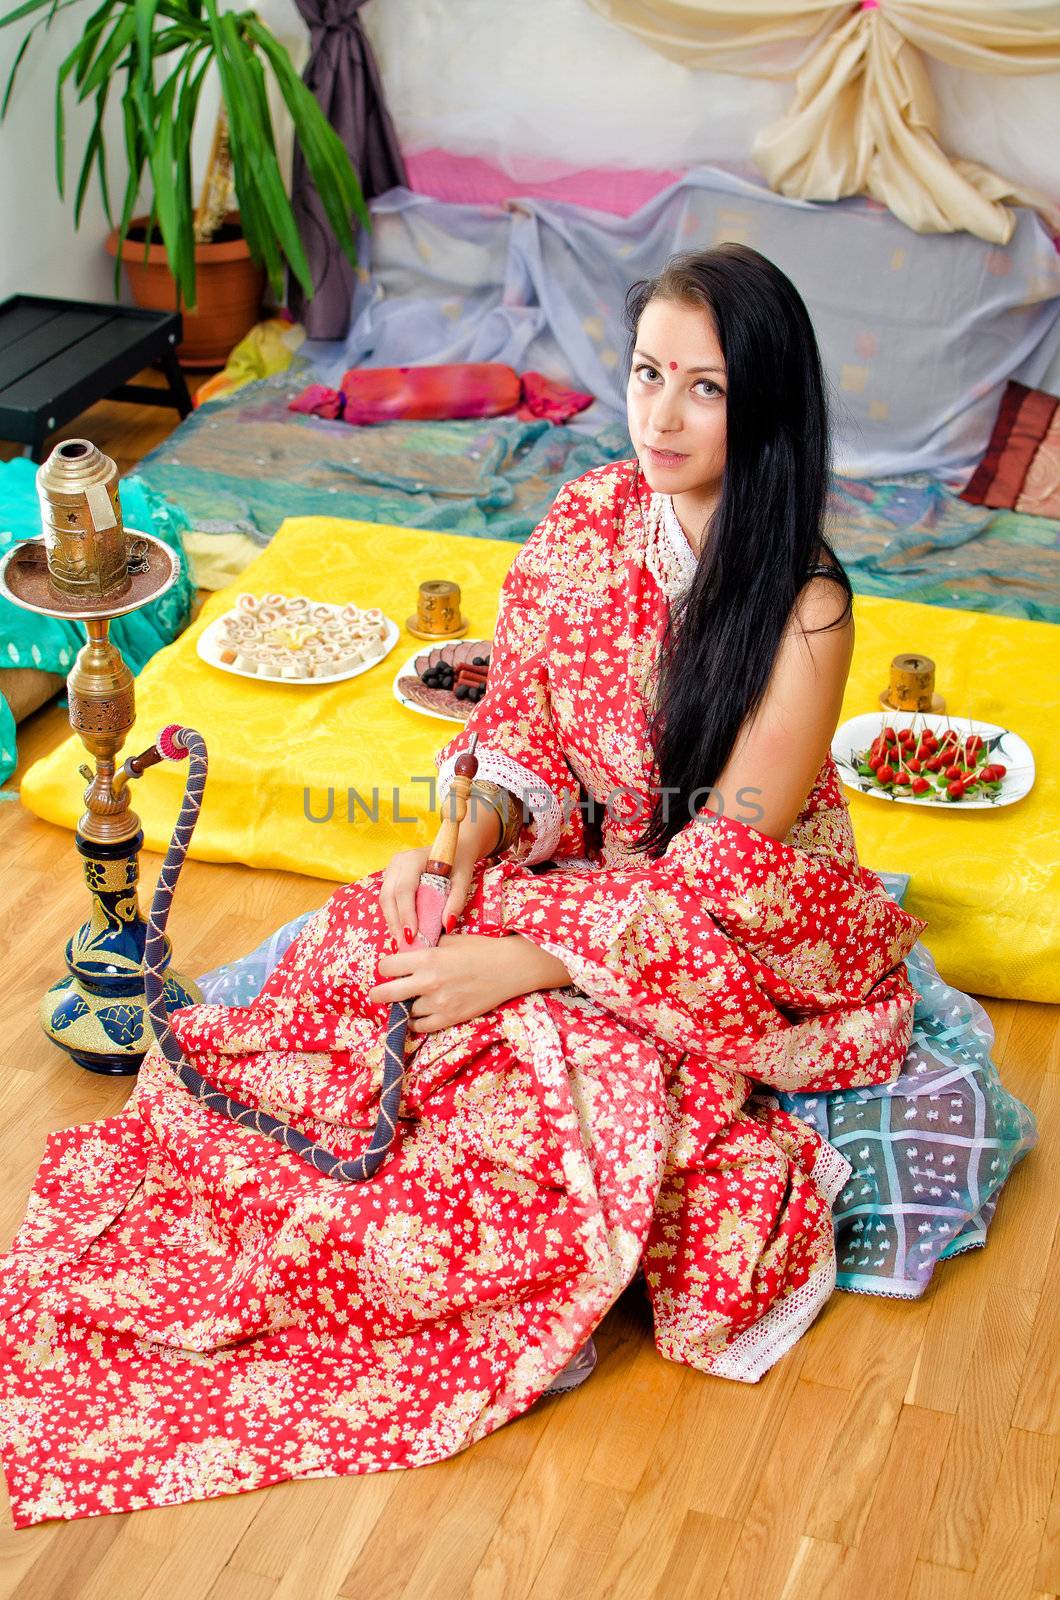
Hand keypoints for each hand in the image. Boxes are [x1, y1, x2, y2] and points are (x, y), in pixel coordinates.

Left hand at [367, 933, 571, 1032]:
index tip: (390, 968)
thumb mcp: (451, 940)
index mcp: (427, 958)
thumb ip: (428, 947)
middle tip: (377, 994)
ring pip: (405, 1011)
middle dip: (379, 993)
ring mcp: (438, 1003)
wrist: (510, 968)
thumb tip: (410, 950)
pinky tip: (418, 1015)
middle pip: (385, 993)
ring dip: (404, 1007)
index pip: (387, 966)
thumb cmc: (482, 949)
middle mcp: (428, 982)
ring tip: (408, 1002)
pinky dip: (416, 1022)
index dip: (387, 966)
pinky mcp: (450, 1018)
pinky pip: (421, 1027)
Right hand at [377, 800, 498, 946]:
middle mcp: (398, 863)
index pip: (404, 889)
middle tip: (404, 945)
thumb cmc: (459, 862)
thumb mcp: (463, 878)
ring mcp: (391, 869)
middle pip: (388, 896)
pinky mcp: (391, 878)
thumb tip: (447, 925)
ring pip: (385, 900)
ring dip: (392, 922)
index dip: (406, 914)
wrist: (455, 846)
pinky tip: (401, 931)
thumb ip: (456, 901)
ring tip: (402, 943)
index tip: (411, 935)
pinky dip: (394, 916)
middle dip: (395, 923)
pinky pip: (388, 900)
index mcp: (414, 859)